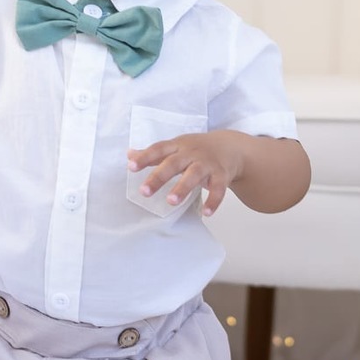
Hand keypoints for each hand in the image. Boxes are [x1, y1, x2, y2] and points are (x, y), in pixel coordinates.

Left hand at [127, 130, 246, 218]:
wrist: (230, 146)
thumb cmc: (196, 149)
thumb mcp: (176, 147)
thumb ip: (154, 154)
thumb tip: (129, 155)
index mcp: (178, 146)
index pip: (159, 149)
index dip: (145, 157)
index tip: (131, 167)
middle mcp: (192, 153)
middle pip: (174, 163)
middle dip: (159, 177)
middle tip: (145, 191)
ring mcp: (207, 163)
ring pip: (195, 174)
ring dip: (183, 188)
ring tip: (171, 201)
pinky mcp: (222, 175)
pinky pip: (218, 189)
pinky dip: (213, 201)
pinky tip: (206, 213)